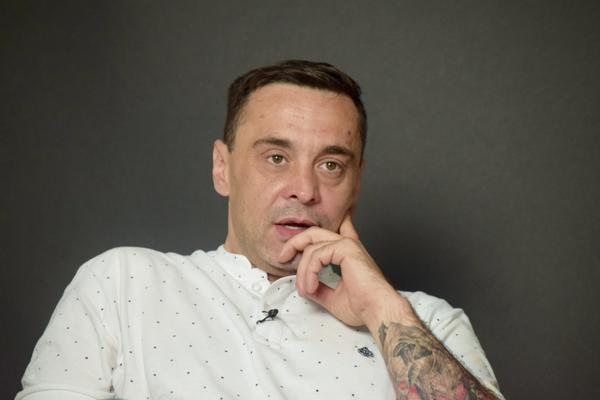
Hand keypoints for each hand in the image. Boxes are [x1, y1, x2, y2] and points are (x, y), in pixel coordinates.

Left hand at [278, 214, 408, 327]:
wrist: (378, 311)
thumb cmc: (363, 306)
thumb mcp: (333, 297)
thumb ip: (319, 288)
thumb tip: (305, 286)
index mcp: (348, 253)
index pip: (335, 230)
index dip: (319, 227)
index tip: (305, 232)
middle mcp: (348, 245)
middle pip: (314, 233)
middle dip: (295, 243)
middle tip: (282, 258)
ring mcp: (347, 245)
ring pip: (312, 246)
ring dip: (302, 269)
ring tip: (304, 289)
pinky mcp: (346, 249)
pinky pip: (317, 255)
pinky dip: (309, 271)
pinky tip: (310, 287)